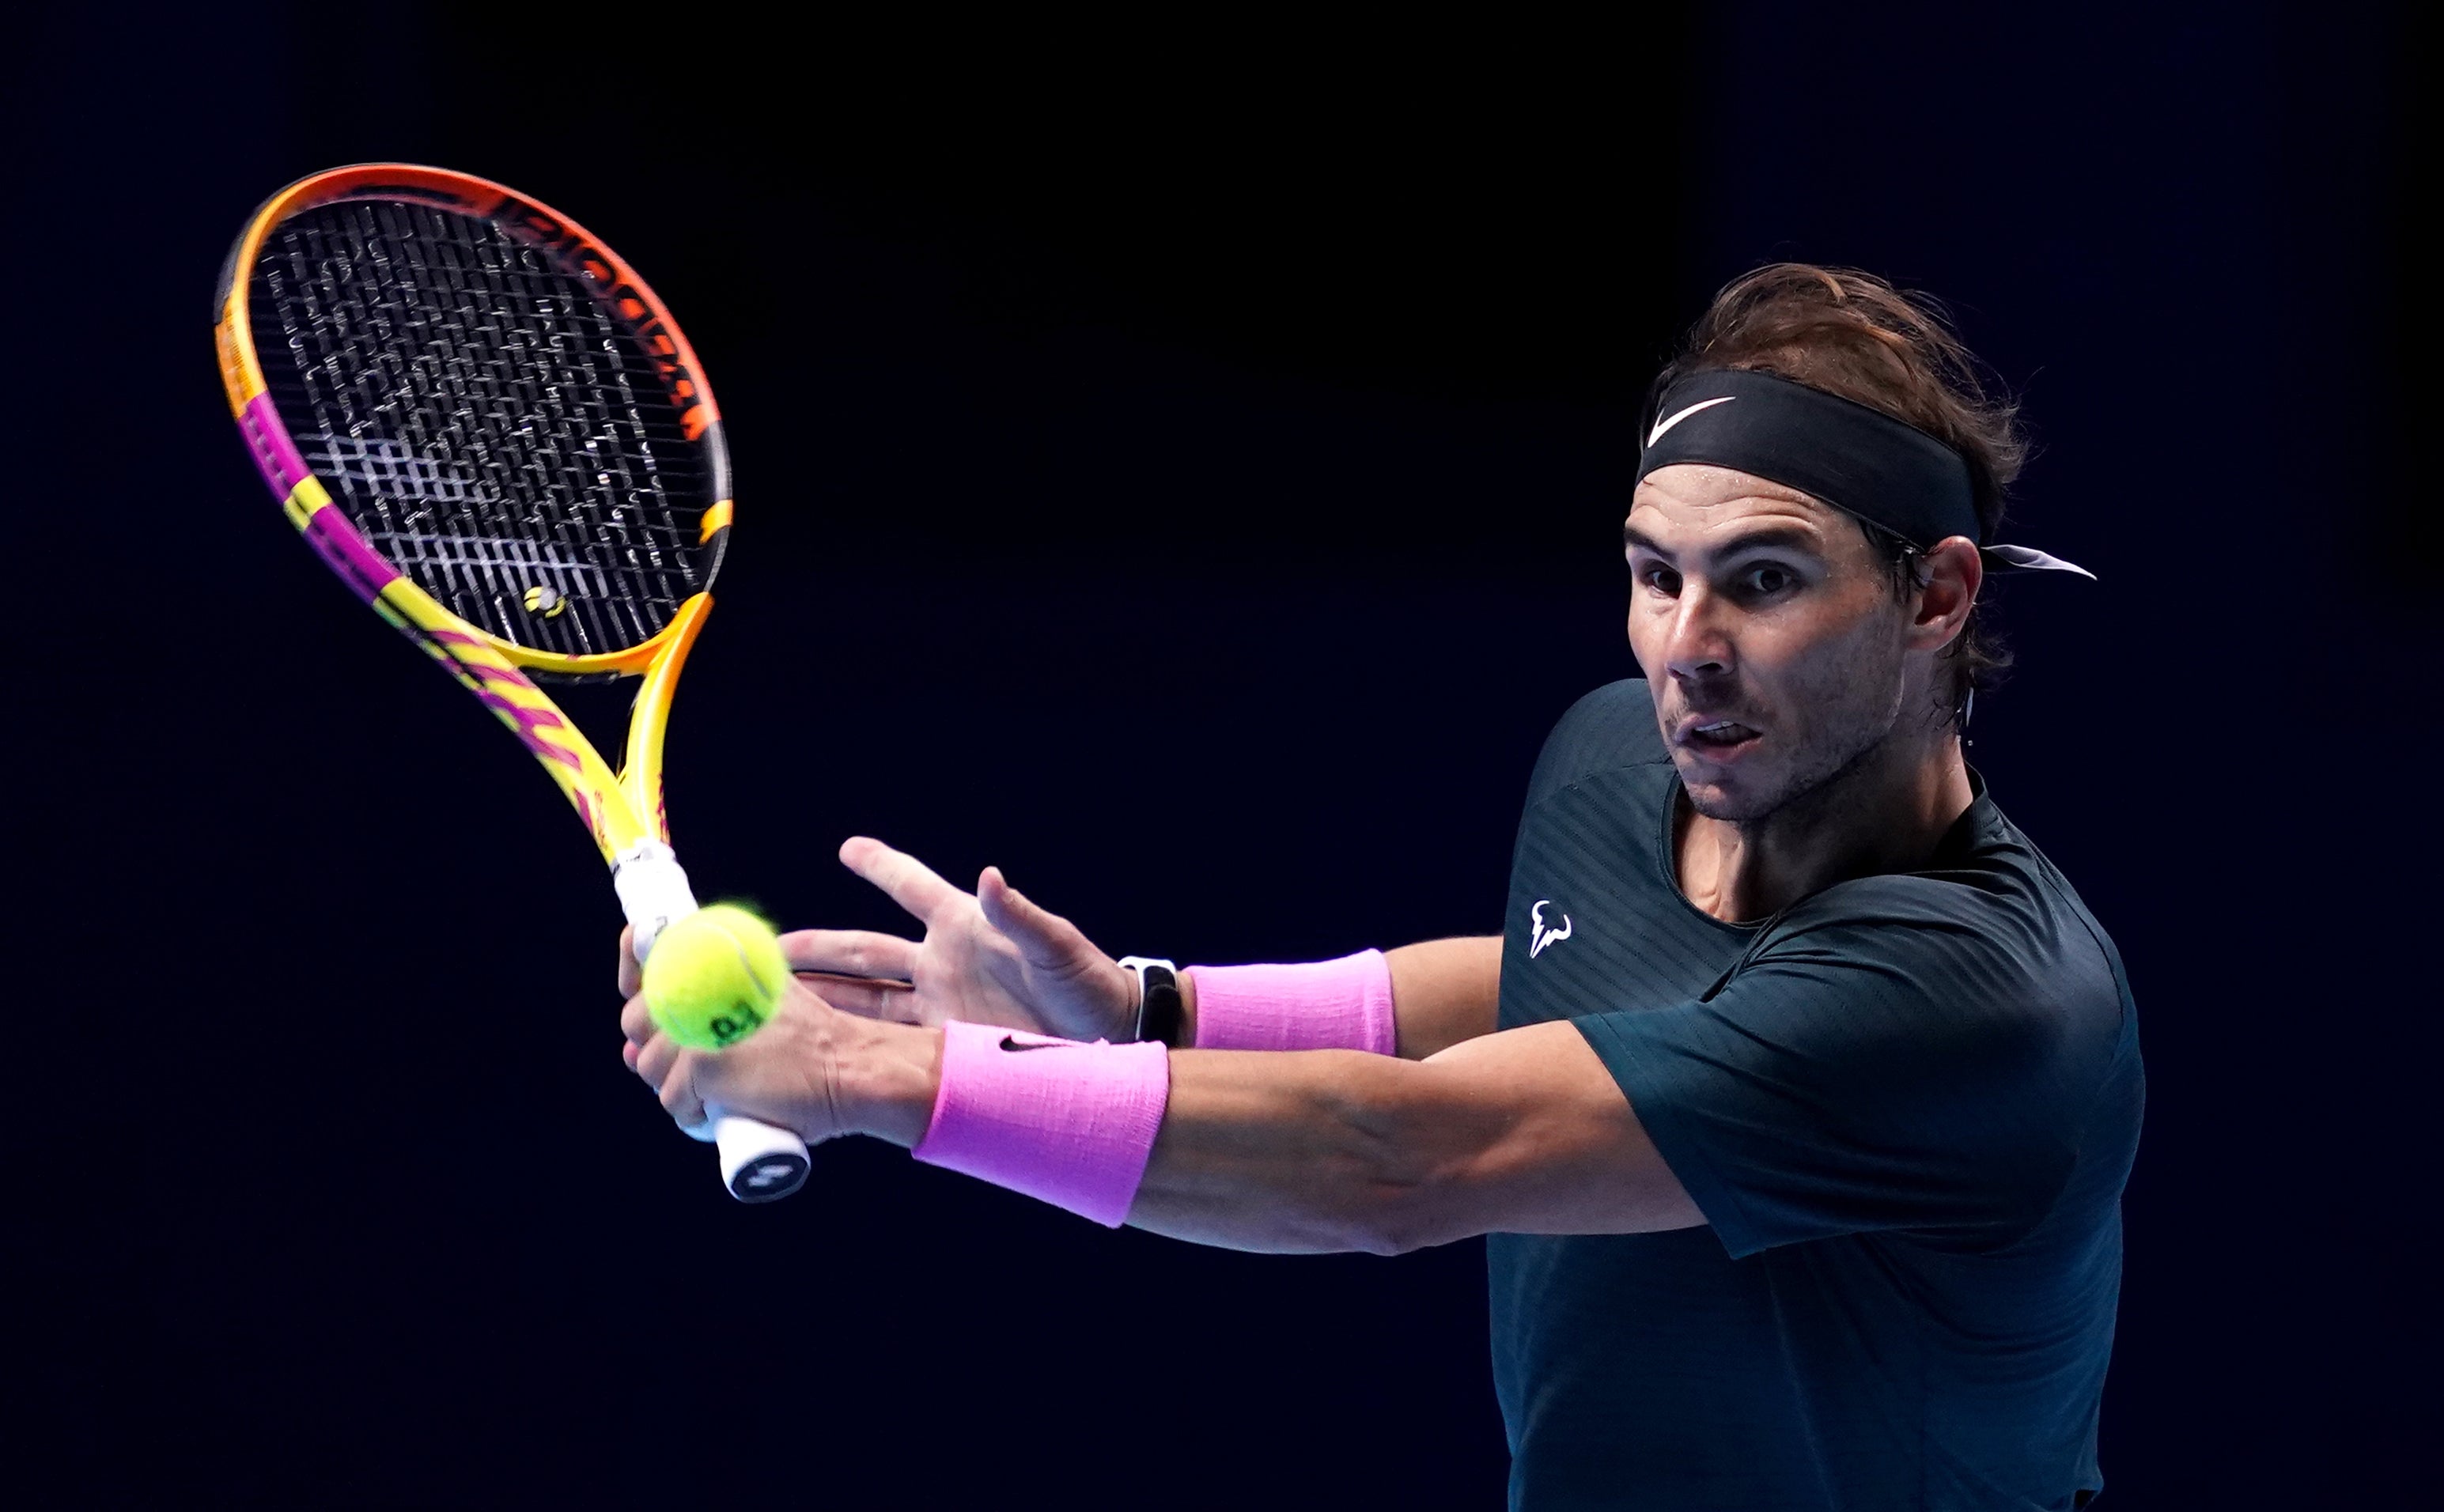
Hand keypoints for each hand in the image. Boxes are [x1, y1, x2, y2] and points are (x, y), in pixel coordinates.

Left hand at [619, 933, 938, 1146]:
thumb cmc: (816, 1044)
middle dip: (653, 1049)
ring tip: (711, 1094)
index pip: (650, 955)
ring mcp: (698, 1024)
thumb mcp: (770, 997)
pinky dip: (690, 1114)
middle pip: (636, 1021)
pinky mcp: (702, 1065)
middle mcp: (702, 983)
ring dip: (673, 1087)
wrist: (852, 1067)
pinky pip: (672, 1099)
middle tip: (692, 1066)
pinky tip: (715, 1113)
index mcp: (720, 959)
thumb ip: (720, 1003)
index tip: (638, 989)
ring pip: (649, 1066)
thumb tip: (636, 1046)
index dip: (632, 969)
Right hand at [779, 837, 1137, 1042]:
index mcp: (965, 926)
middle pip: (866, 951)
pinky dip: (851, 1042)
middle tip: (768, 948)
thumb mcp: (1055, 949)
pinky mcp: (941, 1042)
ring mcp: (938, 1003)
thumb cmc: (1086, 984)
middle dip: (818, 949)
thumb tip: (991, 877)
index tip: (848, 848)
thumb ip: (1020, 916)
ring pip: (864, 998)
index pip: (912, 887)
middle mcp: (942, 962)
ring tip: (772, 1000)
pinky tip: (817, 1048)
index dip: (881, 867)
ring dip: (822, 997)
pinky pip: (885, 1041)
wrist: (1106, 1038)